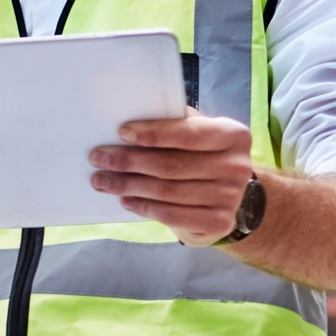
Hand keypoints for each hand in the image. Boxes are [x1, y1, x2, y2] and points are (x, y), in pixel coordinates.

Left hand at [90, 110, 255, 245]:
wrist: (229, 199)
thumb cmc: (204, 159)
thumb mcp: (200, 137)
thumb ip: (178, 125)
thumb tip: (134, 114)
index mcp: (233, 136)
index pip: (188, 133)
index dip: (153, 133)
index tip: (122, 132)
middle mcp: (237, 166)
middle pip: (171, 164)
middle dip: (129, 161)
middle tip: (99, 158)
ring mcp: (230, 197)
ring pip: (167, 191)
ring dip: (129, 185)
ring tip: (103, 180)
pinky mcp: (219, 222)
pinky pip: (172, 215)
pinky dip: (144, 207)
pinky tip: (125, 200)